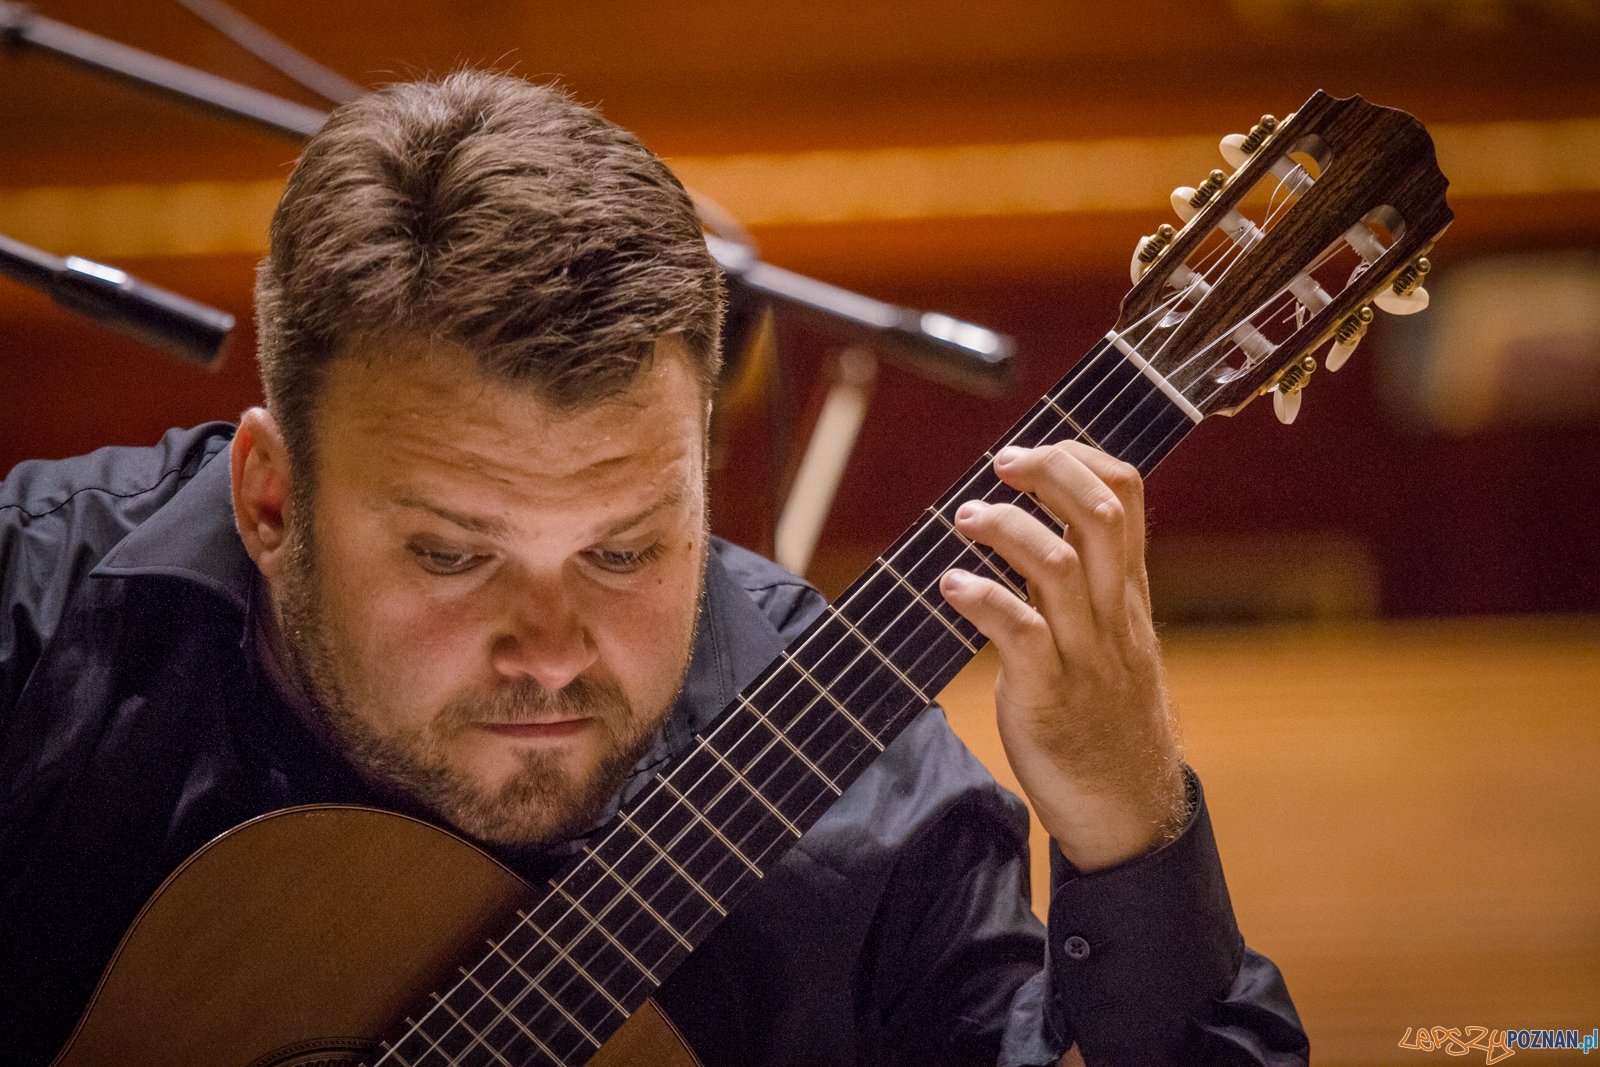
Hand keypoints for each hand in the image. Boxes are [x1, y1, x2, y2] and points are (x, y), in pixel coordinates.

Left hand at [938, 442, 1185, 869]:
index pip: (1126, 497)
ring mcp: (1084, 654)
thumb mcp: (1109, 636)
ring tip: (964, 518)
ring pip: (1059, 568)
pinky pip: (1021, 634)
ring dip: (1006, 530)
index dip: (1080, 457)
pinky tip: (950, 585)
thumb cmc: (1106, 714)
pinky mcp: (1048, 695)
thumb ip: (1081, 582)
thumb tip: (1026, 526)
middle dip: (1047, 474)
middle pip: (1098, 517)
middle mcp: (1111, 613)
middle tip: (997, 463)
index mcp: (1126, 591)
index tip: (1032, 448)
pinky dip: (983, 600)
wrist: (1128, 807)